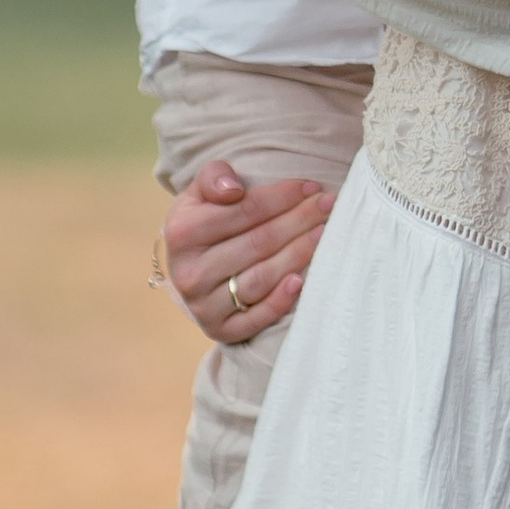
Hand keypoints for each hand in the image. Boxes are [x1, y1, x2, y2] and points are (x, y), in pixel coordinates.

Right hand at [163, 158, 334, 344]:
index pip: (244, 211)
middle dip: (298, 220)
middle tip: (328, 204)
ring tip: (324, 232)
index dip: (281, 197)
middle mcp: (189, 273)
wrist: (188, 267)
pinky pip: (256, 318)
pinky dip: (281, 300)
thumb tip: (233, 189)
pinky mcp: (218, 330)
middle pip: (258, 243)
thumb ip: (214, 178)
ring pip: (261, 278)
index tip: (310, 186)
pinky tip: (302, 280)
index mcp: (181, 233)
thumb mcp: (199, 194)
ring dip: (298, 254)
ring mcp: (203, 305)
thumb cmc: (203, 222)